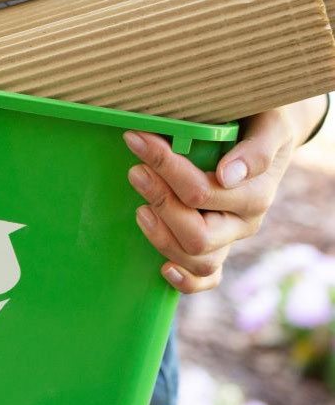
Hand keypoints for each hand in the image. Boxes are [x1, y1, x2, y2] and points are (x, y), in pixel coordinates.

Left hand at [122, 101, 324, 292]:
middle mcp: (244, 222)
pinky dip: (186, 281)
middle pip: (197, 234)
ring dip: (162, 237)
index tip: (137, 139)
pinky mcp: (218, 249)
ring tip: (140, 209)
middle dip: (160, 202)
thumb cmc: (261, 123)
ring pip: (197, 260)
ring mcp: (229, 240)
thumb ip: (256, 149)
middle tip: (136, 171)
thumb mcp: (269, 124)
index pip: (202, 192)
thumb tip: (228, 176)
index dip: (165, 166)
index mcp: (256, 193)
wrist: (267, 133)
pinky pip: (207, 280)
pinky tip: (164, 270)